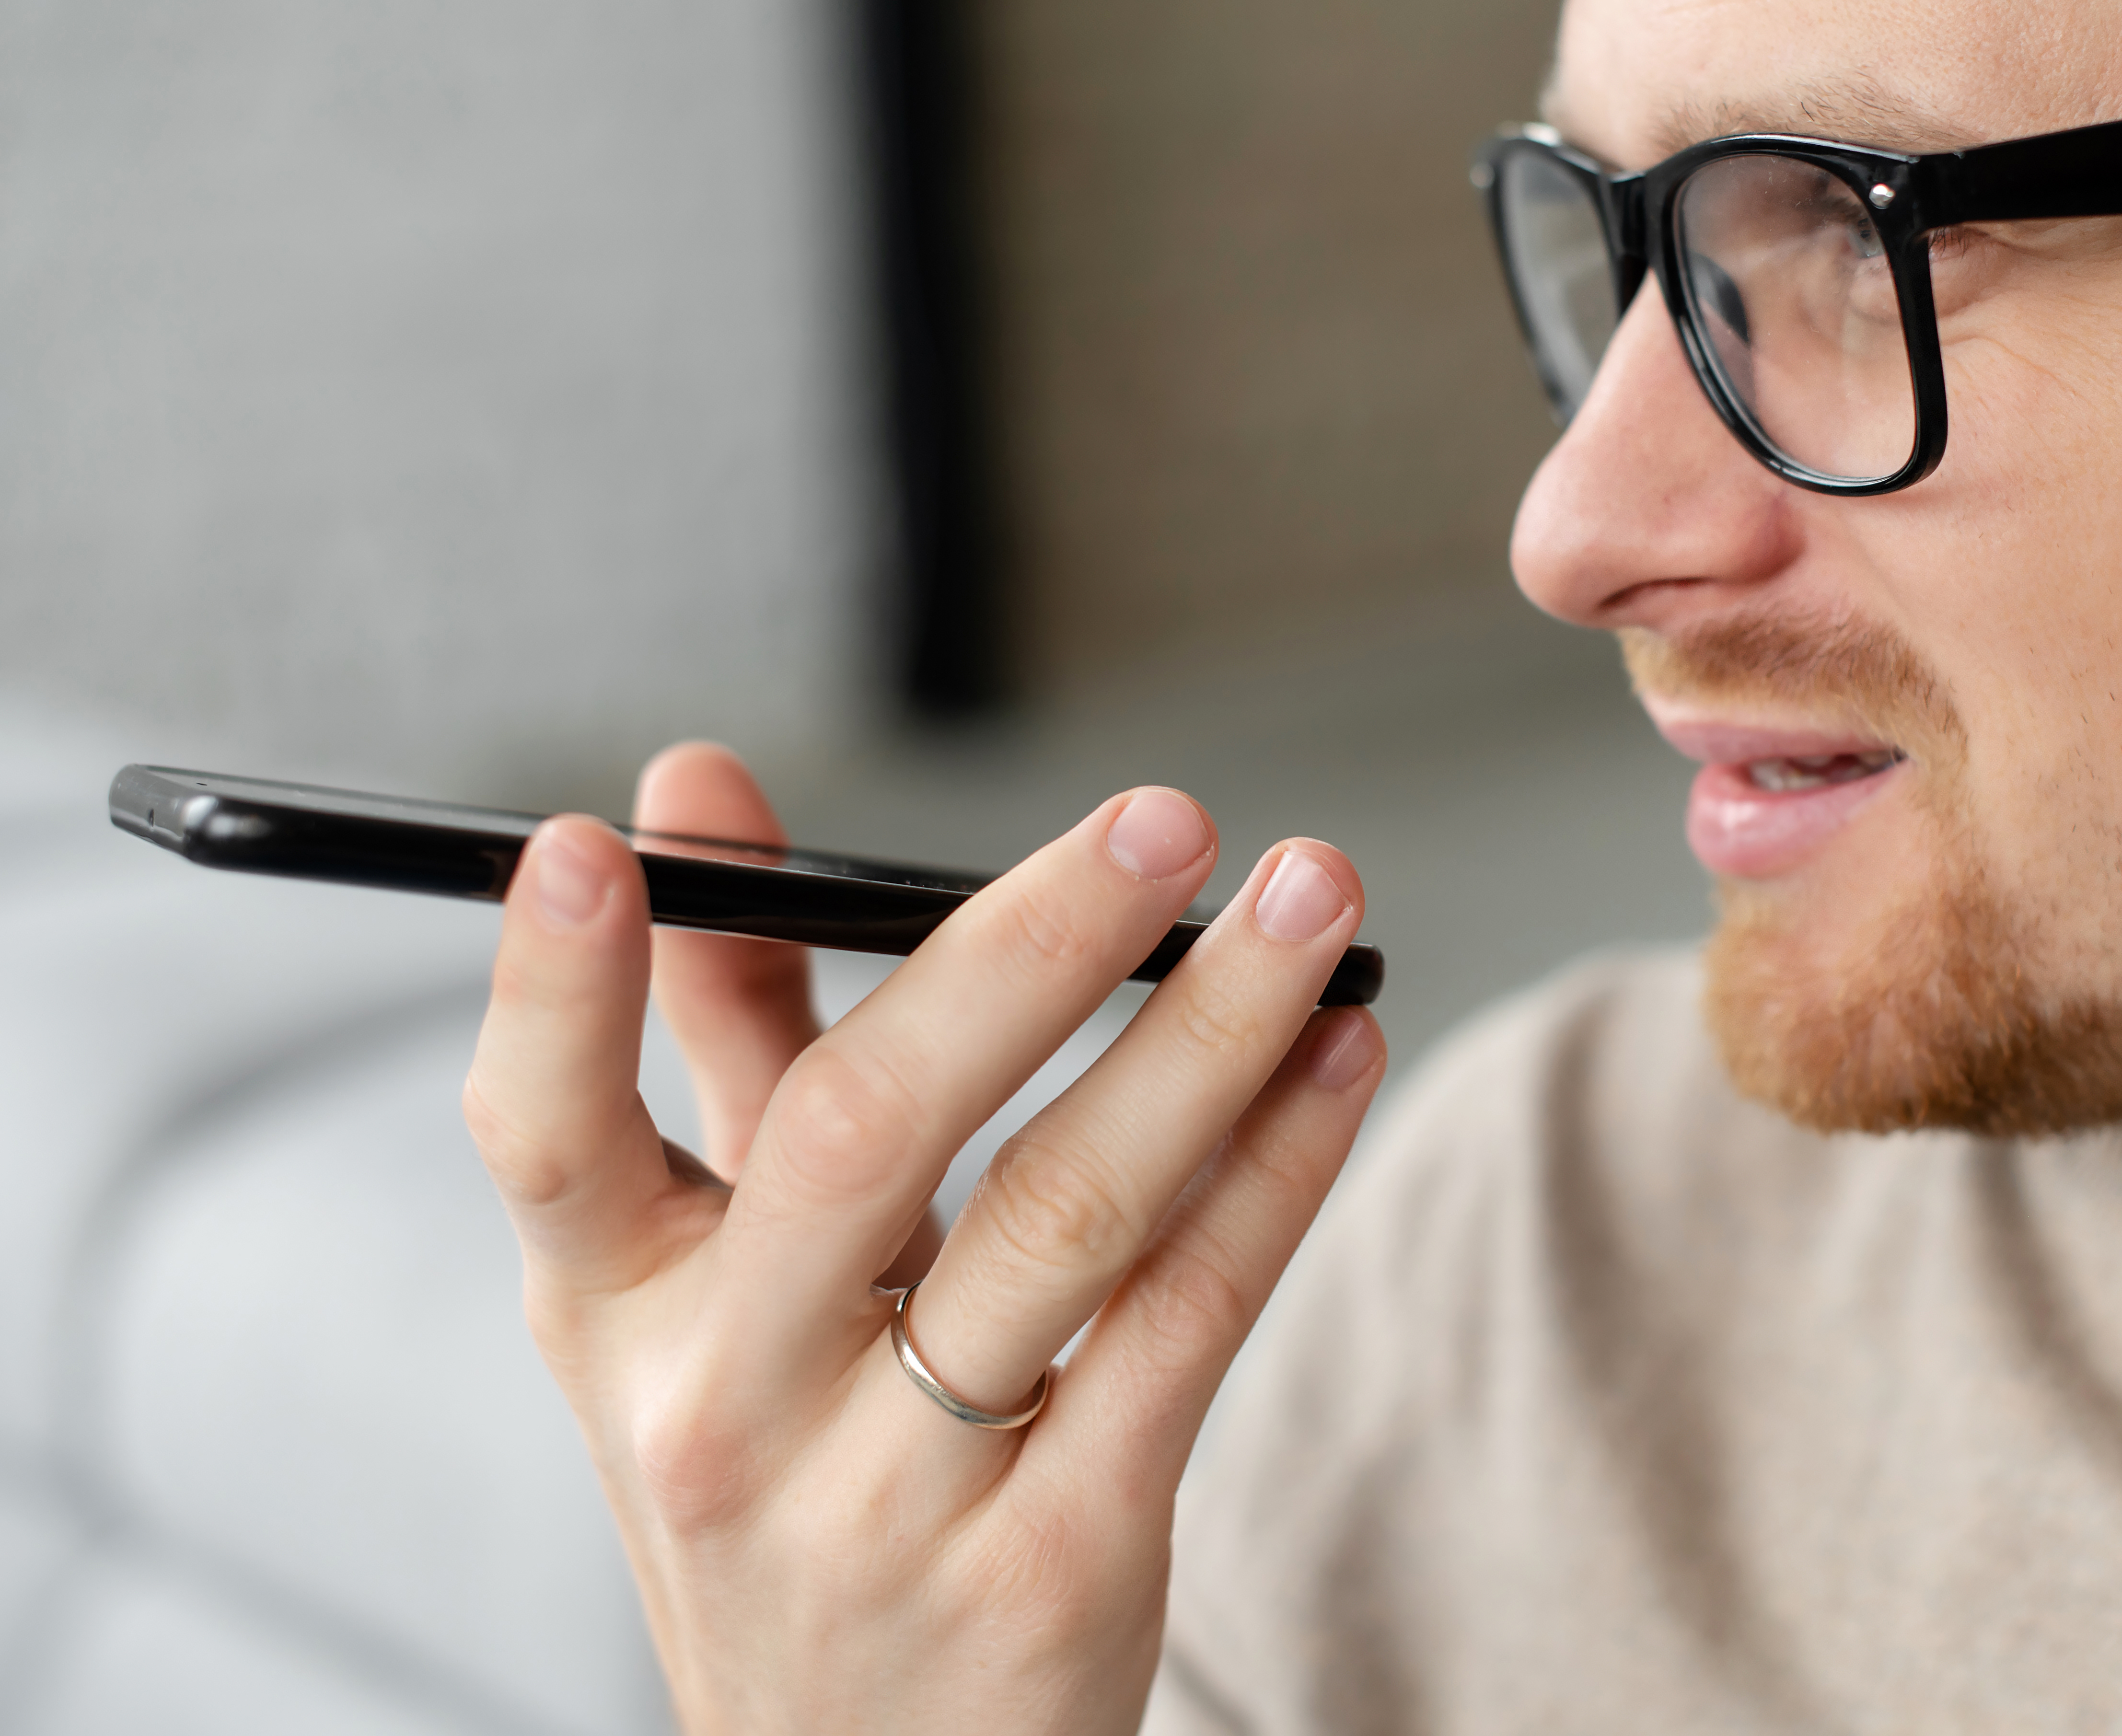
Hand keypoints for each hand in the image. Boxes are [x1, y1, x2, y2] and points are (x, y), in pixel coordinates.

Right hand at [462, 743, 1385, 1731]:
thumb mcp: (719, 1301)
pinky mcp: (1059, 1561)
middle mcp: (728, 1411)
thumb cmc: (798, 1487)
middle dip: (1022, 949)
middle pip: (858, 1133)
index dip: (550, 991)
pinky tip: (1335, 1056)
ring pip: (1062, 1214)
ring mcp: (890, 1499)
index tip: (593, 840)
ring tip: (1310, 902)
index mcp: (622, 1325)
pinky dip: (1274, 1168)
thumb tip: (697, 804)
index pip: (543, 1142)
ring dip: (1206, 1034)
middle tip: (1162, 820)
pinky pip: (1184, 1321)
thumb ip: (721, 1046)